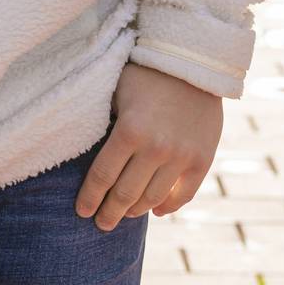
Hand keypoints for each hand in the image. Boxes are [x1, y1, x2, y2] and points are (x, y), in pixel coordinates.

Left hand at [74, 61, 222, 230]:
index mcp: (129, 130)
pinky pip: (182, 195)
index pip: (102, 176)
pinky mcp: (201, 160)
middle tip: (100, 224)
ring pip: (152, 199)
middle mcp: (155, 148)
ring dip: (135, 211)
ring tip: (124, 215)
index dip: (90, 198)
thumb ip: (105, 122)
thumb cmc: (145, 71)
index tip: (82, 212)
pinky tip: (156, 210)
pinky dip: (167, 207)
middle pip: (125, 194)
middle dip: (109, 212)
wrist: (192, 61)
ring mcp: (180, 157)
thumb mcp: (116, 91)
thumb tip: (87, 150)